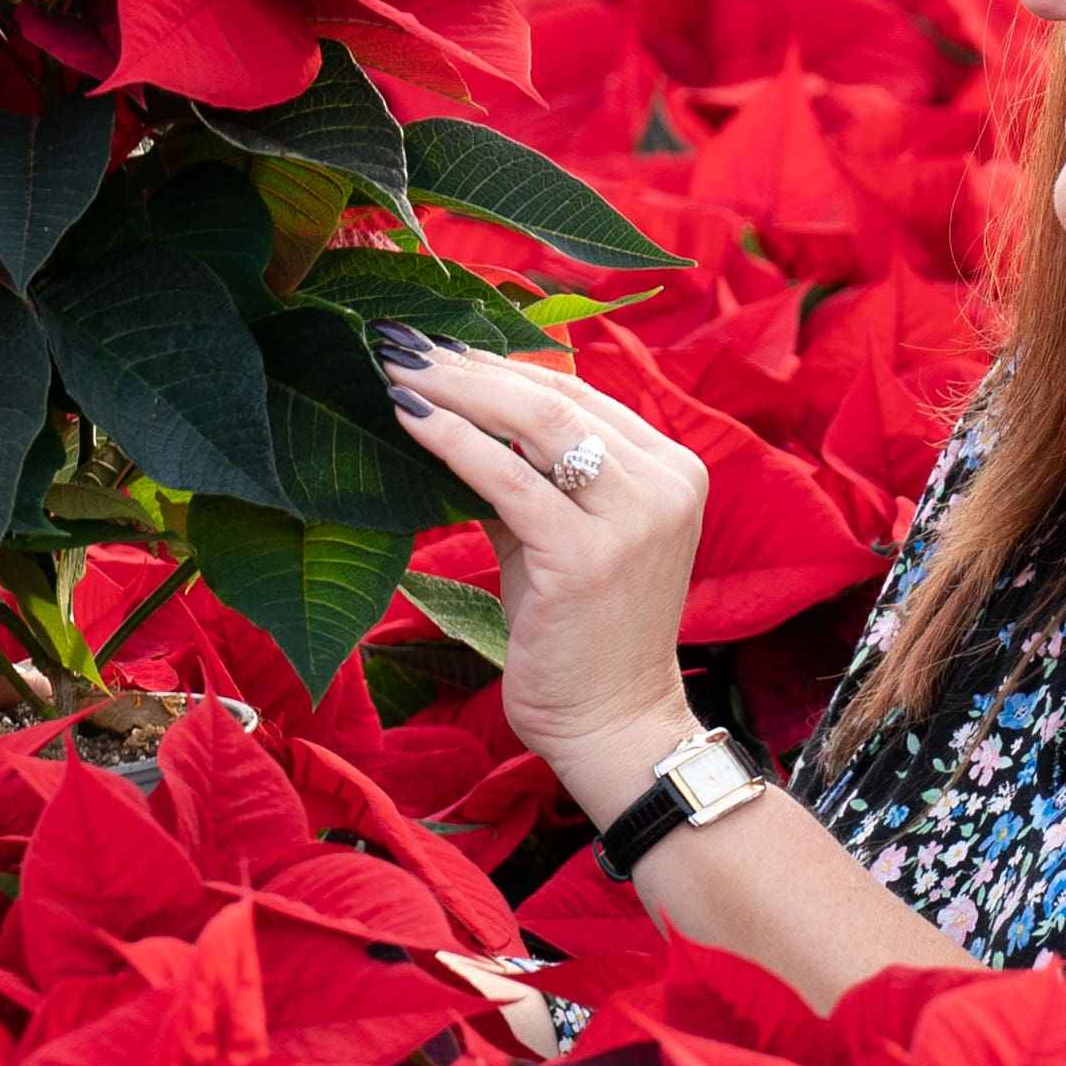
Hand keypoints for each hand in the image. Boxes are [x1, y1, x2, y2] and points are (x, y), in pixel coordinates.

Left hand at [367, 324, 714, 814]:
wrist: (614, 723)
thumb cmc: (581, 633)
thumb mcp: (565, 538)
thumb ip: (529, 476)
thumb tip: (450, 411)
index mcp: (671, 468)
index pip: (578, 392)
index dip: (501, 361)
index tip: (436, 344)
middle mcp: (664, 483)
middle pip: (555, 395)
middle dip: (469, 363)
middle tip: (400, 341)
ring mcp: (633, 518)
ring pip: (535, 421)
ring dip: (454, 388)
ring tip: (394, 366)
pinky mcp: (588, 556)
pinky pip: (508, 478)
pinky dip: (453, 441)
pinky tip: (408, 418)